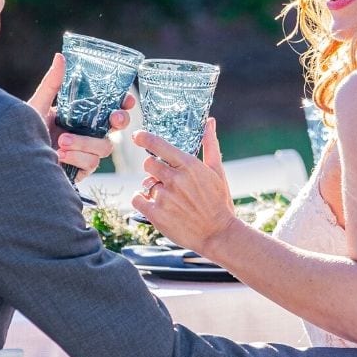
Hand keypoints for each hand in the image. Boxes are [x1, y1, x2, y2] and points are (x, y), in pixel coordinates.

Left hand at [26, 53, 134, 181]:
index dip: (123, 104)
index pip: (110, 108)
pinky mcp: (81, 170)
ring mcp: (86, 152)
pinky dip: (77, 158)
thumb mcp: (38, 105)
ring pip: (104, 147)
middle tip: (113, 119)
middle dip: (120, 121)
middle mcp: (87, 133)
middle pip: (116, 128)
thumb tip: (60, 56)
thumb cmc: (24, 131)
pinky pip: (91, 163)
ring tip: (61, 142)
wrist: (14, 158)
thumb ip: (52, 84)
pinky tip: (60, 155)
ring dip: (84, 143)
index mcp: (81, 116)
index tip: (126, 100)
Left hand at [129, 118, 236, 252]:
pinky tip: (153, 205)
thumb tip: (209, 122)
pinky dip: (142, 200)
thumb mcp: (217, 172)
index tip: (137, 136)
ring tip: (168, 198)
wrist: (218, 234)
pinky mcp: (156, 214)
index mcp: (189, 166)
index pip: (159, 145)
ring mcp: (164, 197)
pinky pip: (137, 199)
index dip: (144, 138)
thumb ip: (210, 145)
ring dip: (152, 188)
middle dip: (154, 170)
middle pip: (149, 163)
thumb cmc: (219, 202)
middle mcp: (175, 179)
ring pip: (145, 183)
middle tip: (166, 180)